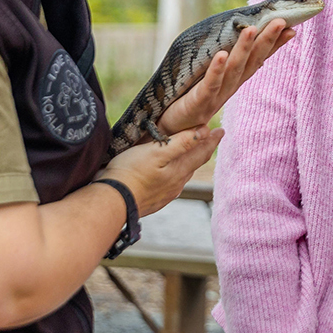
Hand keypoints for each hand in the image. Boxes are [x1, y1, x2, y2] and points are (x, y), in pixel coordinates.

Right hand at [97, 125, 221, 218]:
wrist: (112, 202)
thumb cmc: (131, 172)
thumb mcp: (156, 151)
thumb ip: (181, 143)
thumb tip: (204, 131)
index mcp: (179, 170)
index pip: (202, 153)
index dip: (212, 140)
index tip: (221, 130)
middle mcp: (177, 184)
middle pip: (194, 163)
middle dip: (203, 150)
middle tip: (210, 139)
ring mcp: (166, 194)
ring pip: (183, 174)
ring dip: (190, 162)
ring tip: (191, 153)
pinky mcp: (154, 200)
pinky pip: (171, 184)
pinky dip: (175, 173)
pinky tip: (170, 172)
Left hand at [156, 19, 295, 135]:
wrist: (170, 130)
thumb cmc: (190, 102)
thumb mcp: (212, 82)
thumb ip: (227, 67)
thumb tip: (246, 51)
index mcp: (233, 81)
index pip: (258, 59)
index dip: (274, 45)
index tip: (291, 29)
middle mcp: (229, 87)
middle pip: (251, 62)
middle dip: (266, 41)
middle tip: (280, 21)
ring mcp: (215, 95)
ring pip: (233, 70)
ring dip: (244, 49)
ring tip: (252, 29)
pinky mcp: (199, 102)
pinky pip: (209, 84)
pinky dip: (216, 70)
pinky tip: (222, 54)